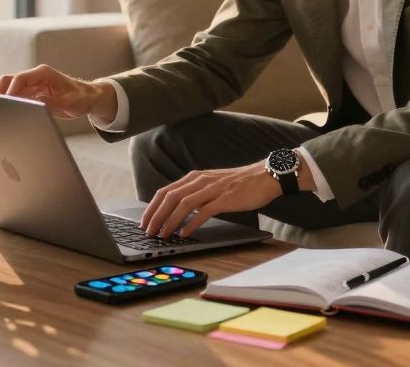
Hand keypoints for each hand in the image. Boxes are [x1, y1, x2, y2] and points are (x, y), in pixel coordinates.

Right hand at [0, 64, 113, 119]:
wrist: (88, 98)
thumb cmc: (81, 98)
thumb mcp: (68, 102)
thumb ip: (50, 102)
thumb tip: (33, 105)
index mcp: (43, 73)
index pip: (19, 79)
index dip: (10, 91)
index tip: (4, 103)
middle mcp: (35, 76)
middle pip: (9, 81)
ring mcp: (32, 84)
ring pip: (9, 88)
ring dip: (1, 98)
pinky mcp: (31, 93)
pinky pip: (15, 96)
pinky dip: (7, 103)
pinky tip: (0, 112)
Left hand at [140, 161, 281, 239]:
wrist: (265, 176)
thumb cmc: (239, 183)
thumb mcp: (212, 184)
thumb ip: (197, 194)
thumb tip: (179, 211)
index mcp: (195, 177)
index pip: (165, 191)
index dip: (152, 207)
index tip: (144, 221)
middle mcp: (200, 181)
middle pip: (170, 197)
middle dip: (156, 215)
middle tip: (148, 231)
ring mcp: (212, 189)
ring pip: (183, 204)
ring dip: (170, 220)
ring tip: (163, 234)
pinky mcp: (225, 198)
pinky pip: (203, 212)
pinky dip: (191, 223)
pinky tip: (185, 233)